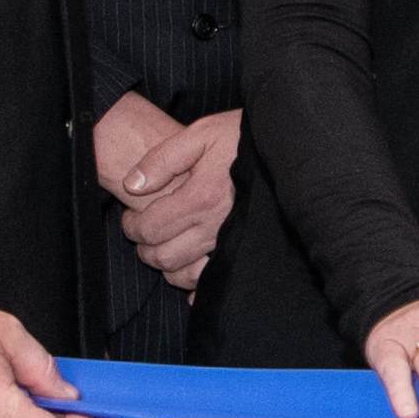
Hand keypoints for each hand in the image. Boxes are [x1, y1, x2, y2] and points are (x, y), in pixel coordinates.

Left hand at [97, 96, 242, 292]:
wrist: (287, 148)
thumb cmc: (242, 138)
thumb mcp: (201, 134)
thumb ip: (162, 159)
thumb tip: (132, 186)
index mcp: (201, 196)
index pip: (150, 228)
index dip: (131, 226)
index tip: (131, 217)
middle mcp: (217, 225)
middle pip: (164, 256)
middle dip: (145, 248)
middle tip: (144, 232)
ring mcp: (232, 242)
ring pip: (186, 274)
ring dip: (168, 265)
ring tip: (165, 246)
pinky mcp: (245, 250)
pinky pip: (214, 281)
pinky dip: (196, 283)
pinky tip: (190, 270)